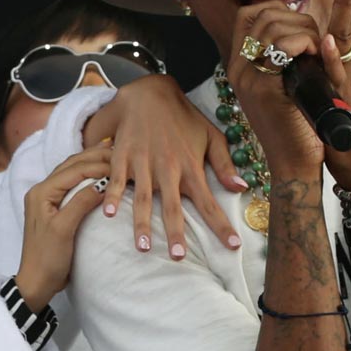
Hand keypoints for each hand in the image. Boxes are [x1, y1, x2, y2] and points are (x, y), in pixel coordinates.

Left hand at [10, 142, 113, 309]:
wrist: (36, 282)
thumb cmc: (47, 259)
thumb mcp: (64, 230)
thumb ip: (81, 203)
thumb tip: (103, 184)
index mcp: (41, 193)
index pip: (73, 169)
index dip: (97, 164)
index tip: (121, 162)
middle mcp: (42, 191)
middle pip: (71, 165)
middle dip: (95, 156)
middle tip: (119, 149)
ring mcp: (47, 199)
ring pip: (71, 172)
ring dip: (91, 162)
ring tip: (112, 153)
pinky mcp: (55, 209)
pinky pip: (73, 185)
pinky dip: (87, 176)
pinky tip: (100, 173)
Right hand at [82, 76, 247, 258]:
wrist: (150, 92)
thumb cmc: (183, 117)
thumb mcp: (211, 136)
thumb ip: (225, 163)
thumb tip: (241, 188)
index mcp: (190, 167)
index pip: (209, 203)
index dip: (221, 226)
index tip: (232, 247)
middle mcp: (167, 169)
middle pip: (173, 207)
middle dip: (176, 233)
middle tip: (178, 257)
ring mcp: (143, 164)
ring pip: (143, 200)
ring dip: (142, 225)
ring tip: (143, 248)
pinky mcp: (123, 157)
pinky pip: (118, 180)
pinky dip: (113, 197)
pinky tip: (109, 215)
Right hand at [228, 0, 329, 178]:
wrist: (294, 166)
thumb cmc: (298, 129)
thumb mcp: (287, 88)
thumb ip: (286, 62)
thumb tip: (303, 31)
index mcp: (241, 66)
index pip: (250, 14)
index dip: (280, 10)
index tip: (303, 30)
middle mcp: (239, 69)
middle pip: (262, 13)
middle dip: (298, 18)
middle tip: (316, 43)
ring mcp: (247, 78)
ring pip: (272, 25)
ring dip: (304, 29)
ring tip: (318, 52)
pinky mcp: (263, 88)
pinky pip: (282, 46)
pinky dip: (305, 42)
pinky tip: (315, 57)